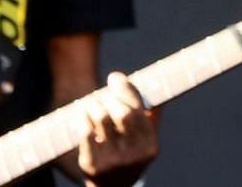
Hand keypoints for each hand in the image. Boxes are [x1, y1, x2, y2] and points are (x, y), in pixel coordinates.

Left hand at [75, 71, 158, 186]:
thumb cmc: (129, 158)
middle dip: (111, 98)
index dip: (126, 89)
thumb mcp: (145, 143)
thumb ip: (151, 119)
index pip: (139, 110)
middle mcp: (133, 155)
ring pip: (101, 119)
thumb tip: (158, 90)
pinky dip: (83, 118)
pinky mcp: (92, 164)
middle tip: (103, 95)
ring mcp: (112, 160)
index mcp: (150, 146)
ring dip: (95, 105)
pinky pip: (85, 132)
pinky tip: (84, 115)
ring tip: (92, 104)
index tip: (116, 77)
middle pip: (122, 113)